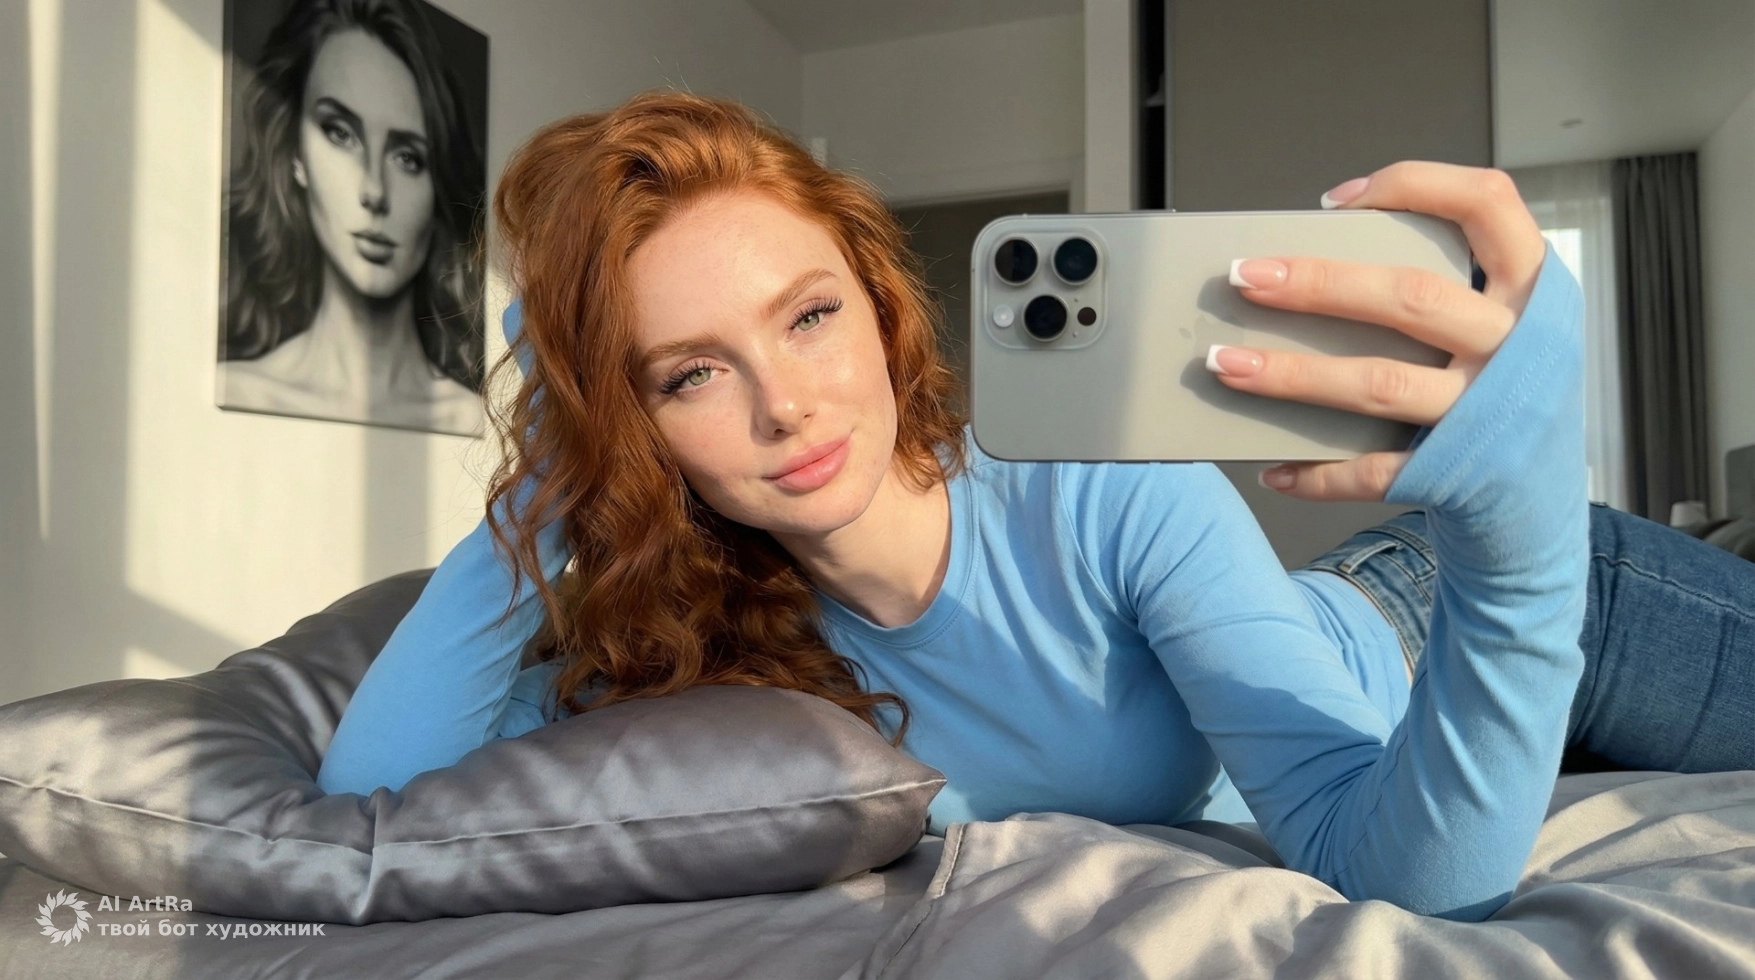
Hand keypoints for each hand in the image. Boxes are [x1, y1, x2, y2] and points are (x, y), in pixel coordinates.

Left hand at [1206, 161, 1547, 501]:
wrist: (1543, 492)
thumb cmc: (1504, 384)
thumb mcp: (1500, 318)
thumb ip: (1441, 283)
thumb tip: (1315, 265)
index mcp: (1531, 289)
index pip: (1487, 204)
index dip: (1414, 186)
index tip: (1337, 202)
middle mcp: (1515, 346)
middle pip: (1411, 297)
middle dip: (1318, 284)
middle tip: (1242, 276)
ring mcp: (1485, 414)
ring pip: (1380, 384)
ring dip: (1294, 375)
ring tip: (1226, 364)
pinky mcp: (1455, 473)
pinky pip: (1374, 471)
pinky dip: (1317, 472)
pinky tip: (1270, 469)